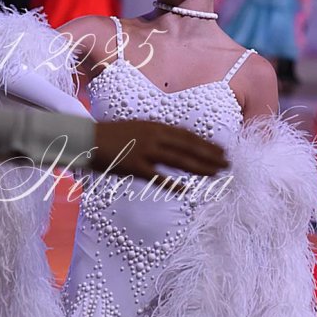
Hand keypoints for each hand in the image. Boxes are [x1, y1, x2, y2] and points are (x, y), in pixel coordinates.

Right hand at [89, 120, 227, 180]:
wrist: (87, 138)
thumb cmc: (113, 135)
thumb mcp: (139, 128)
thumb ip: (157, 135)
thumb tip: (176, 143)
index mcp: (155, 126)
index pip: (188, 135)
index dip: (207, 143)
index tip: (223, 150)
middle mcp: (154, 136)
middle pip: (189, 147)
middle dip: (210, 156)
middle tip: (228, 164)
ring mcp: (145, 151)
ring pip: (179, 160)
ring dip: (200, 168)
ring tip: (216, 174)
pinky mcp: (135, 166)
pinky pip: (157, 177)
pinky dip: (172, 184)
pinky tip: (185, 191)